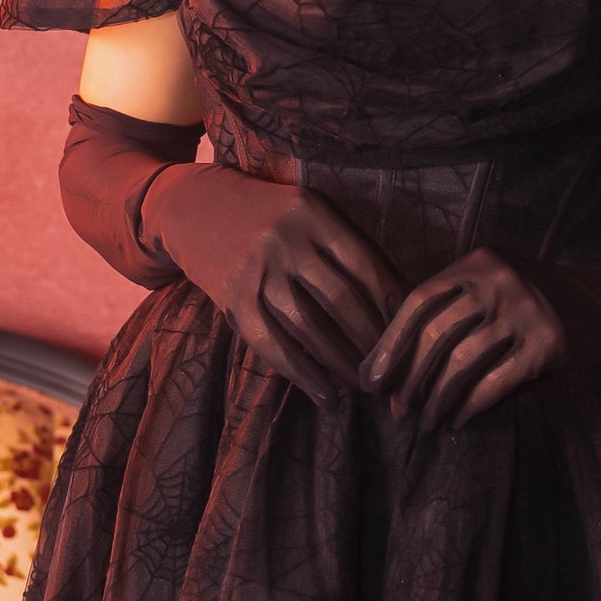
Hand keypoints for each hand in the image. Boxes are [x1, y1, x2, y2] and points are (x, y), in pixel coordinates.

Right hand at [144, 164, 403, 406]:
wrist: (191, 205)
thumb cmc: (265, 213)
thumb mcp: (305, 210)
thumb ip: (343, 244)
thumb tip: (396, 299)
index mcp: (312, 214)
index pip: (364, 265)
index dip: (391, 304)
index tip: (408, 333)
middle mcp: (285, 241)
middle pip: (341, 300)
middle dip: (372, 341)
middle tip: (390, 368)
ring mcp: (257, 271)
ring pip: (310, 327)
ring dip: (341, 363)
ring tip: (363, 386)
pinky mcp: (233, 298)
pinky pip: (272, 344)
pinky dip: (302, 374)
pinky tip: (325, 394)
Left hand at [358, 250, 568, 432]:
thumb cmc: (535, 303)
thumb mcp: (494, 286)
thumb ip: (451, 310)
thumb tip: (394, 364)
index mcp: (477, 262)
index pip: (419, 300)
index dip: (390, 342)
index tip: (371, 378)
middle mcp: (499, 280)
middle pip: (436, 335)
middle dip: (409, 378)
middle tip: (396, 409)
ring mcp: (525, 310)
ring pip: (462, 364)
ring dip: (437, 400)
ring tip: (425, 423)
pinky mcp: (548, 343)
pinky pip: (495, 383)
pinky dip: (471, 407)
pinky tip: (458, 421)